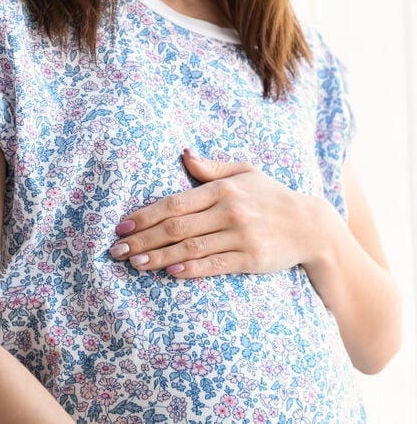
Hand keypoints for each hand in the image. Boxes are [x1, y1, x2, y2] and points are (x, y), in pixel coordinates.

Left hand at [108, 149, 326, 277]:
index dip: (145, 216)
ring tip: (135, 264)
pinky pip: (216, 265)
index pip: (174, 203)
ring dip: (160, 258)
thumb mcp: (244, 172)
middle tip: (117, 251)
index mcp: (221, 189)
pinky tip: (170, 274)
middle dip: (143, 240)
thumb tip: (184, 154)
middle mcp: (229, 211)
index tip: (122, 227)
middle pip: (176, 227)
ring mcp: (241, 236)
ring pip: (191, 248)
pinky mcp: (252, 258)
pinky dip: (192, 270)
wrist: (310, 225)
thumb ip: (211, 168)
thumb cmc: (270, 196)